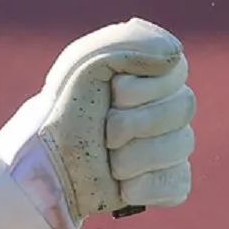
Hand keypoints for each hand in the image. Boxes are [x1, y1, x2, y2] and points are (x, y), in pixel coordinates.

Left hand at [0, 19, 194, 228]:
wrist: (44, 167)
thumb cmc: (63, 110)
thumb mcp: (86, 62)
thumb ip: (131, 41)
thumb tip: (174, 54)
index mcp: (149, 74)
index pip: (177, 70)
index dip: (144, 87)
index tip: (113, 94)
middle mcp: (164, 107)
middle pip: (184, 107)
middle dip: (137, 123)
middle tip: (105, 133)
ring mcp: (167, 146)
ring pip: (182, 145)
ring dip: (136, 157)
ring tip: (109, 162)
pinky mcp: (165, 183)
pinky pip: (180, 183)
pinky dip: (148, 187)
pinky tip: (123, 186)